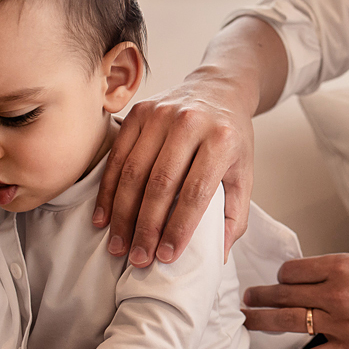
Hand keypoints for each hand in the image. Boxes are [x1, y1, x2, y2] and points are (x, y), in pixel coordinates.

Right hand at [94, 67, 255, 265]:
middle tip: (138, 258)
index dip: (179, 227)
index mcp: (221, 139)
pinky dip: (109, 190)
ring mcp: (161, 114)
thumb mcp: (244, 172)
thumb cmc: (231, 138)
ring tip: (119, 245)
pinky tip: (105, 217)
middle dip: (146, 227)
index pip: (196, 191)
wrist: (219, 90)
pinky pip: (118, 157)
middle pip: (161, 184)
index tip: (167, 256)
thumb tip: (218, 256)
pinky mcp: (138, 111)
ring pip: (134, 172)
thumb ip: (235, 214)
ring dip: (123, 214)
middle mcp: (190, 123)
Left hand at [242, 254, 348, 348]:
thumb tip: (309, 278)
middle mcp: (336, 294)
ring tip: (248, 319)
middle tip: (249, 296)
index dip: (282, 275)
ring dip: (262, 320)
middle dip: (261, 296)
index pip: (292, 270)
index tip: (280, 279)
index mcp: (340, 267)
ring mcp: (341, 323)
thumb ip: (336, 271)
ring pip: (289, 322)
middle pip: (284, 294)